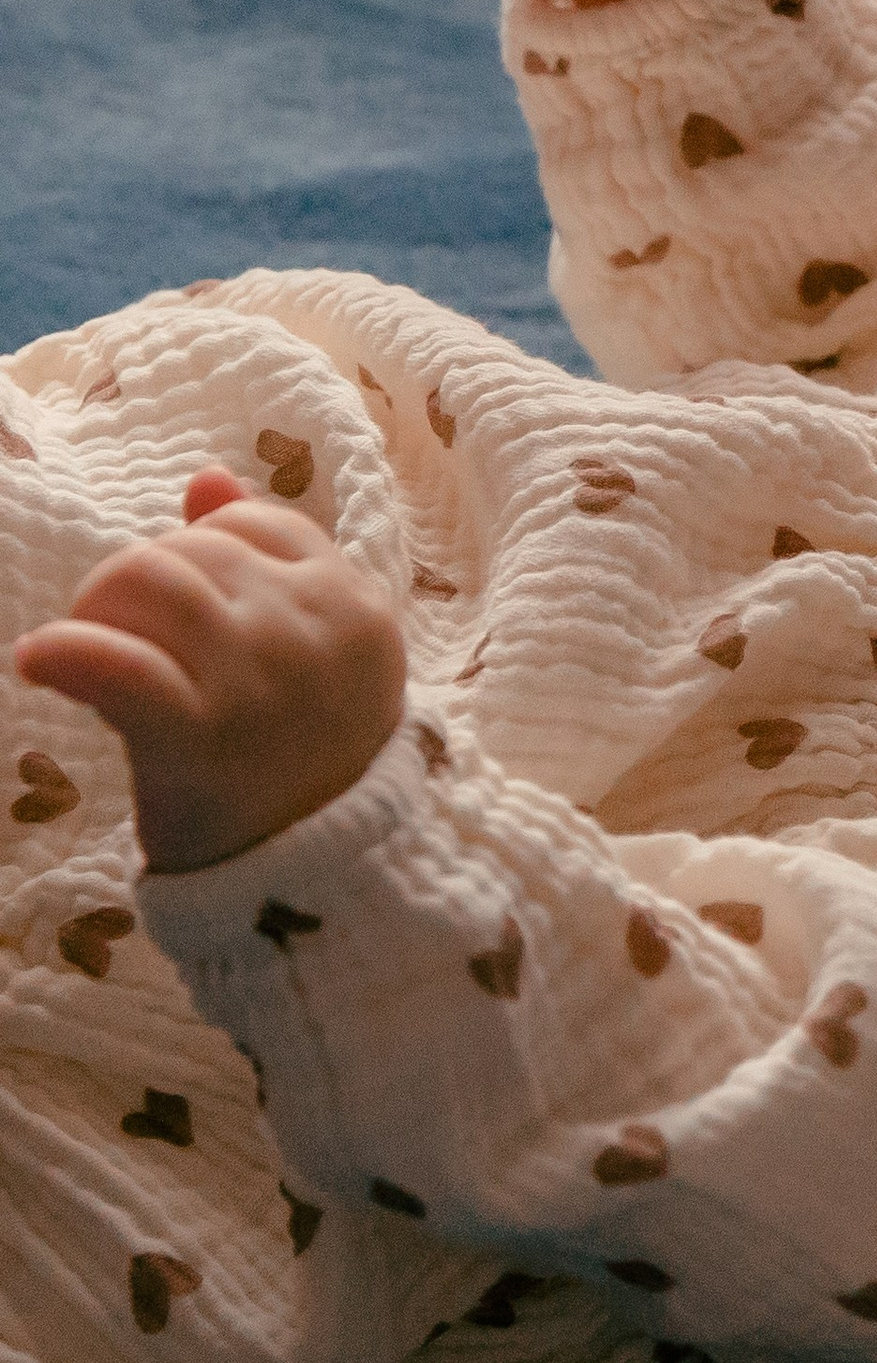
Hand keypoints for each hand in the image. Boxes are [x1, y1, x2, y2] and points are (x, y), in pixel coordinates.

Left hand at [14, 470, 407, 870]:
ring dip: (98, 604)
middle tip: (118, 639)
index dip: (198, 551)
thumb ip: (272, 560)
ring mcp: (259, 679)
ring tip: (78, 650)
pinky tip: (38, 660)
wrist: (322, 884)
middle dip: (138, 583)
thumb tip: (205, 478)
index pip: (252, 524)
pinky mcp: (200, 735)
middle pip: (190, 550)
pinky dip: (65, 652)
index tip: (180, 613)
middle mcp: (311, 628)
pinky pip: (117, 663)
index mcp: (352, 603)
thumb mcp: (318, 651)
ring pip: (149, 579)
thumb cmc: (306, 760)